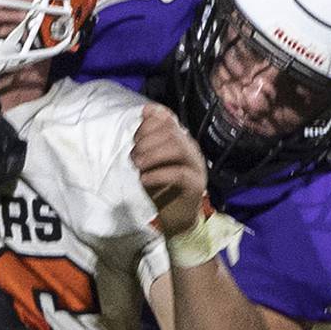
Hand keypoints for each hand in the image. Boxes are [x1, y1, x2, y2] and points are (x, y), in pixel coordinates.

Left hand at [131, 104, 207, 234]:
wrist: (176, 218)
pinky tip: (144, 179)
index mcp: (181, 140)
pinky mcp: (196, 186)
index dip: (149, 123)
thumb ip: (148, 138)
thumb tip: (145, 111)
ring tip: (137, 166)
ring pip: (178, 148)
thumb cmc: (162, 187)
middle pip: (171, 132)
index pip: (168, 119)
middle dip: (146, 141)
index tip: (136, 137)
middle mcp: (191, 150)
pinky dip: (158, 174)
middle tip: (134, 159)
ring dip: (152, 154)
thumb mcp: (150, 160)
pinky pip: (179, 174)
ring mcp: (196, 167)